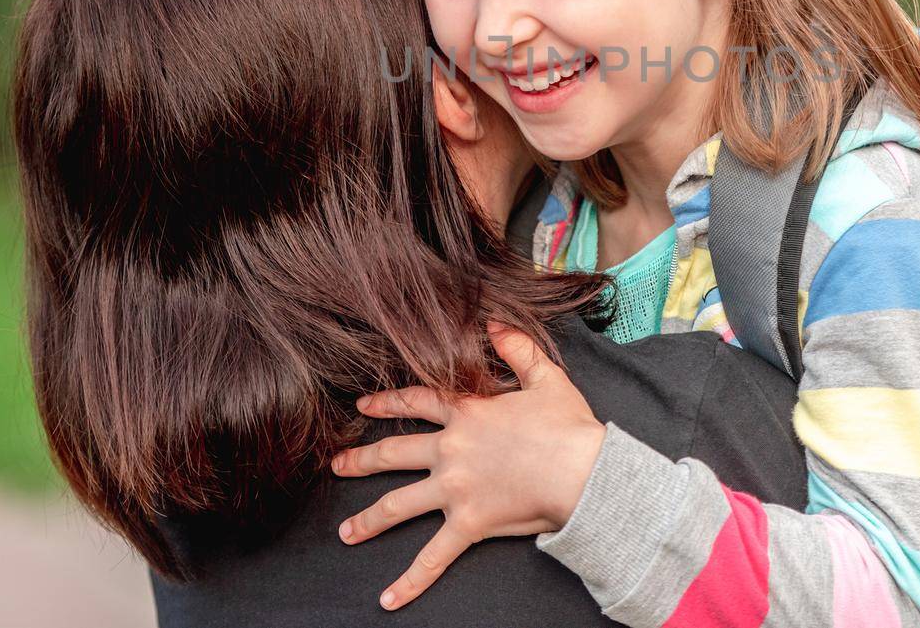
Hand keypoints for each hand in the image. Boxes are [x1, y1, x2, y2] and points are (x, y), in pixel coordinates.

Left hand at [331, 322, 606, 610]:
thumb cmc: (568, 425)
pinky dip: (410, 581)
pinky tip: (388, 600)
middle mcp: (451, 450)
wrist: (583, 471)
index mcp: (467, 412)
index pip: (416, 403)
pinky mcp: (468, 525)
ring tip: (346, 532)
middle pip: (394, 453)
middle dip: (361, 459)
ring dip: (369, 519)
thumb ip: (516, 347)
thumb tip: (494, 320)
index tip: (362, 407)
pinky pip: (433, 557)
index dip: (387, 402)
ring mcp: (455, 489)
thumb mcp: (545, 376)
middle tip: (337, 464)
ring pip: (399, 505)